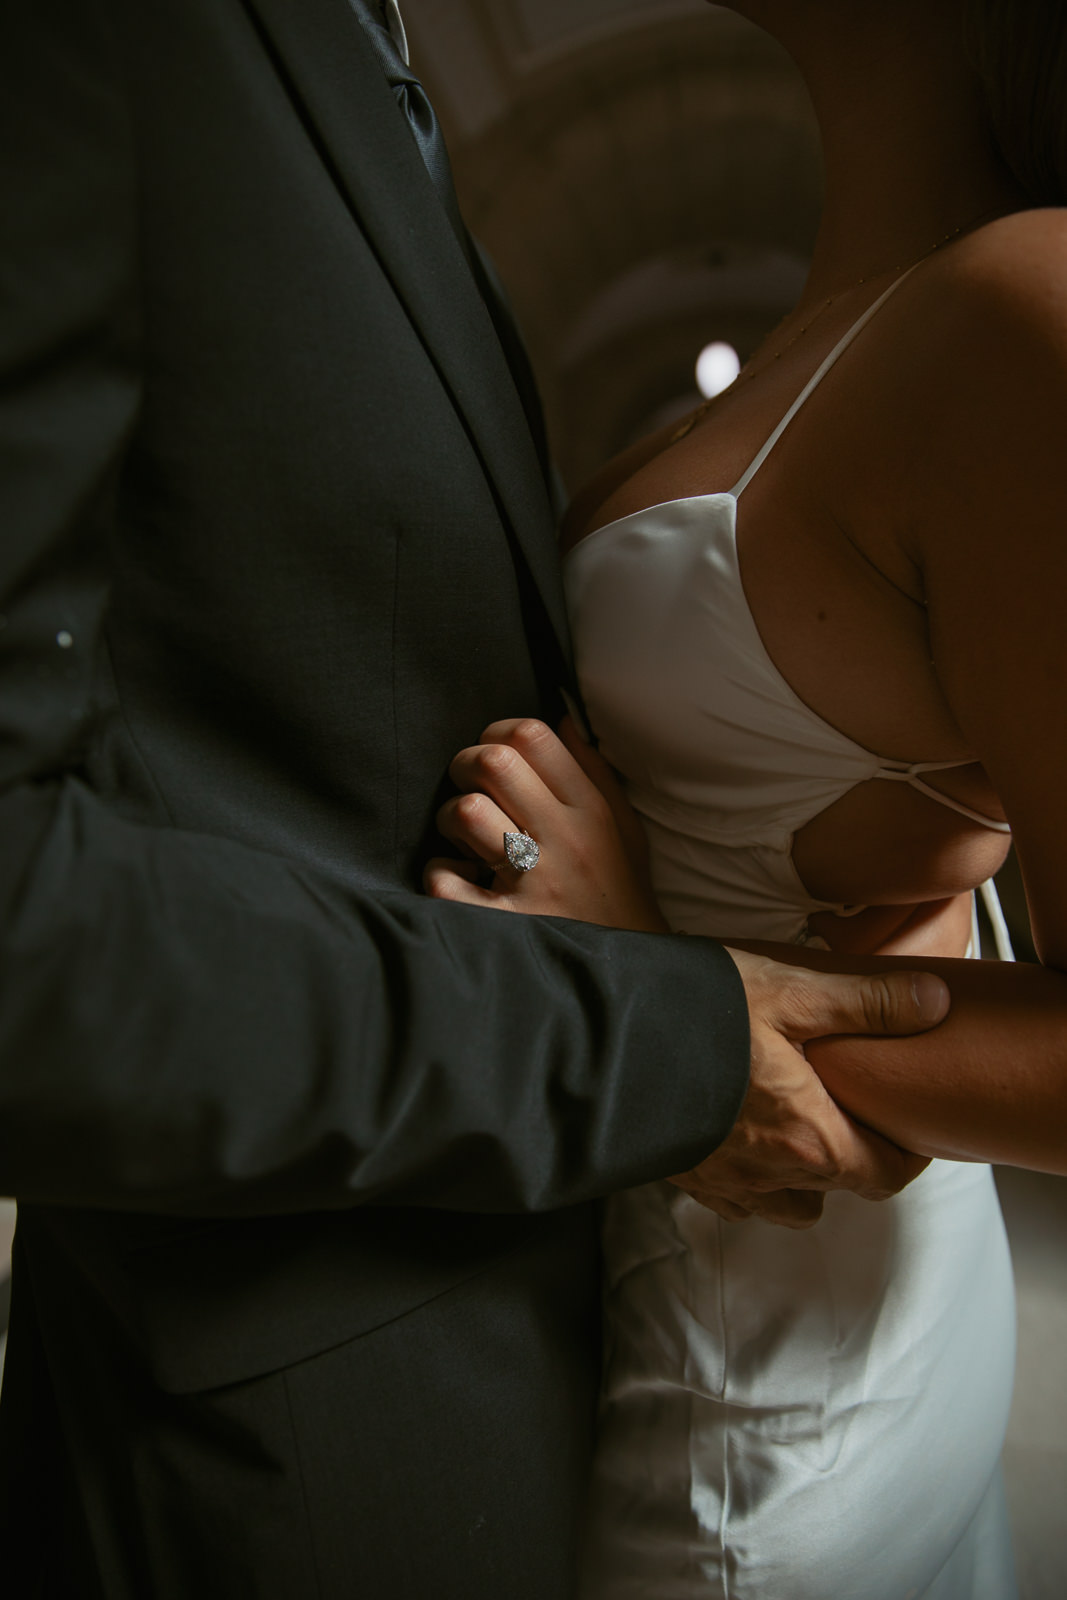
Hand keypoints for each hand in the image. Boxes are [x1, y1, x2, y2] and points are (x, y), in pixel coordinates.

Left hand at [424, 717, 667, 931]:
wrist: (626, 976)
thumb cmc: (618, 895)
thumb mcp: (623, 830)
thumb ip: (595, 772)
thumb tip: (562, 717)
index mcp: (590, 811)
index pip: (533, 734)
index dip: (498, 732)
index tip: (495, 755)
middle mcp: (564, 841)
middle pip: (493, 762)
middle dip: (466, 765)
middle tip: (471, 788)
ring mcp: (533, 883)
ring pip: (465, 813)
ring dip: (452, 820)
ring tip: (466, 838)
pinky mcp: (504, 924)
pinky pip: (445, 879)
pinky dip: (443, 877)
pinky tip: (462, 883)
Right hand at [673, 948, 947, 1227]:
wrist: (599, 1044)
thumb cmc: (700, 1015)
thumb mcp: (791, 993)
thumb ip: (866, 1002)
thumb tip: (936, 1002)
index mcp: (811, 1138)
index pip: (885, 1174)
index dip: (908, 1154)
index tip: (910, 1125)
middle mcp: (774, 1175)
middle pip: (840, 1186)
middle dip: (856, 1154)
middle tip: (853, 1108)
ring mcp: (726, 1182)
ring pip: (789, 1205)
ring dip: (805, 1177)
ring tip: (801, 1129)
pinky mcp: (686, 1178)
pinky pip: (737, 1202)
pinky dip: (753, 1182)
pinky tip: (744, 1140)